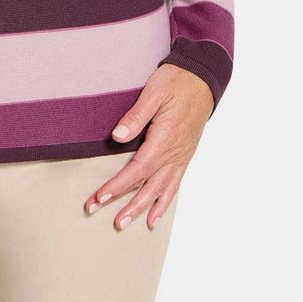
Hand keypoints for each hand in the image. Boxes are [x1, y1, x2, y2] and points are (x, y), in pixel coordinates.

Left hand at [84, 63, 214, 228]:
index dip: (117, 186)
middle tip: (108, 220)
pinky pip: (174, 185)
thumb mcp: (154, 92)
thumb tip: (117, 137)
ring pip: (162, 190)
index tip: (99, 198)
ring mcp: (182, 156)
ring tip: (125, 224)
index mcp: (165, 137)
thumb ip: (135, 116)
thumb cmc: (176, 80)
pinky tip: (155, 217)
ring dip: (143, 209)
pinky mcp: (185, 156)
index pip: (137, 170)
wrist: (203, 78)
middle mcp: (175, 152)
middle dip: (127, 204)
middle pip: (148, 186)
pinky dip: (164, 203)